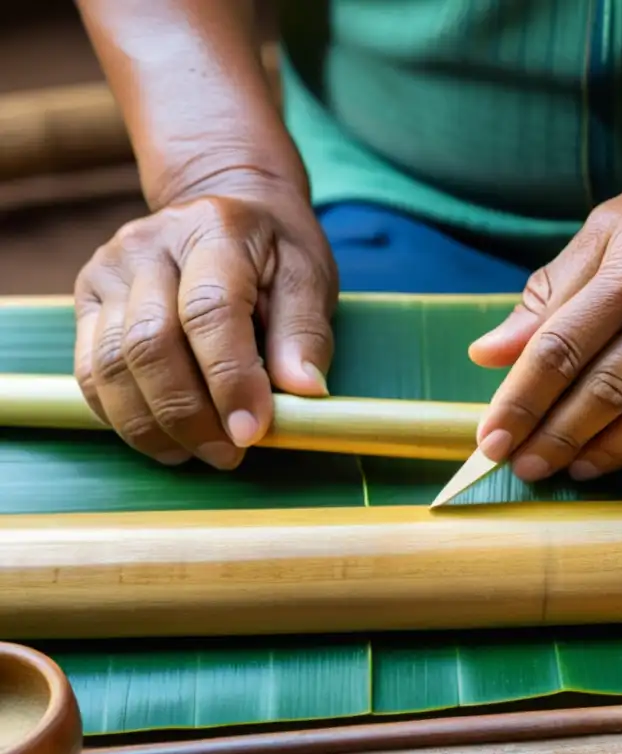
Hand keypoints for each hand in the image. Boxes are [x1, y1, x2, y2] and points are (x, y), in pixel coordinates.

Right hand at [73, 175, 337, 468]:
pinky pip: (90, 372)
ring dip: (154, 425)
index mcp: (214, 230)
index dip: (229, 379)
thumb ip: (304, 333)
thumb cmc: (273, 251)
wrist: (222, 206)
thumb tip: (304, 392)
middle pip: (151, 345)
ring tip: (199, 452)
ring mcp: (109, 270)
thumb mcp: (308, 277)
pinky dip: (123, 416)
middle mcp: (149, 245)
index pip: (210, 312)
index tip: (251, 432)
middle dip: (189, 415)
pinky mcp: (87, 298)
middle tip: (228, 454)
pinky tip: (164, 438)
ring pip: (110, 365)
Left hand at [469, 111, 621, 481]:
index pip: (558, 345)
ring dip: (615, 450)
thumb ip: (552, 288)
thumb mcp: (614, 222)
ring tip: (581, 470)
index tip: (491, 439)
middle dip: (558, 437)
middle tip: (527, 468)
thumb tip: (489, 351)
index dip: (520, 400)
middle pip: (606, 387)